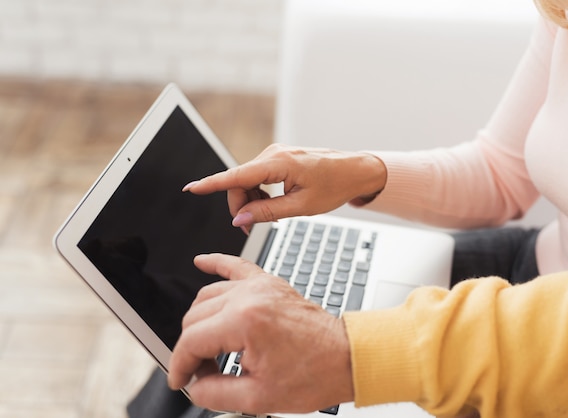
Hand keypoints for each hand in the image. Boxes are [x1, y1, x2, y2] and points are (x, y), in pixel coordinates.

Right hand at [168, 253, 353, 413]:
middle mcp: (250, 296)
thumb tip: (195, 386)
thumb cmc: (314, 374)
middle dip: (191, 349)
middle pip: (195, 317)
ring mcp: (260, 286)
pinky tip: (201, 261)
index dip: (180, 365)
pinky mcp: (269, 283)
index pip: (192, 340)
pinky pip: (236, 266)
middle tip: (203, 374)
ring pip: (208, 296)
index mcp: (245, 321)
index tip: (181, 381)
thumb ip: (215, 393)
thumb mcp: (259, 398)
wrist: (346, 358)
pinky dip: (217, 263)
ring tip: (210, 352)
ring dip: (200, 323)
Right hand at [182, 144, 385, 230]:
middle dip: (241, 205)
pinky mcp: (279, 159)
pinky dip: (261, 193)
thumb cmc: (335, 186)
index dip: (211, 184)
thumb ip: (268, 212)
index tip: (191, 189)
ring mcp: (276, 155)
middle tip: (253, 226)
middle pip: (239, 182)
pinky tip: (275, 204)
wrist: (356, 171)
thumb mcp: (302, 206)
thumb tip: (240, 219)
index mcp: (278, 163)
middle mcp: (273, 154)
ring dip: (252, 201)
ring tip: (273, 215)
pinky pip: (258, 177)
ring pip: (248, 181)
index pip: (237, 175)